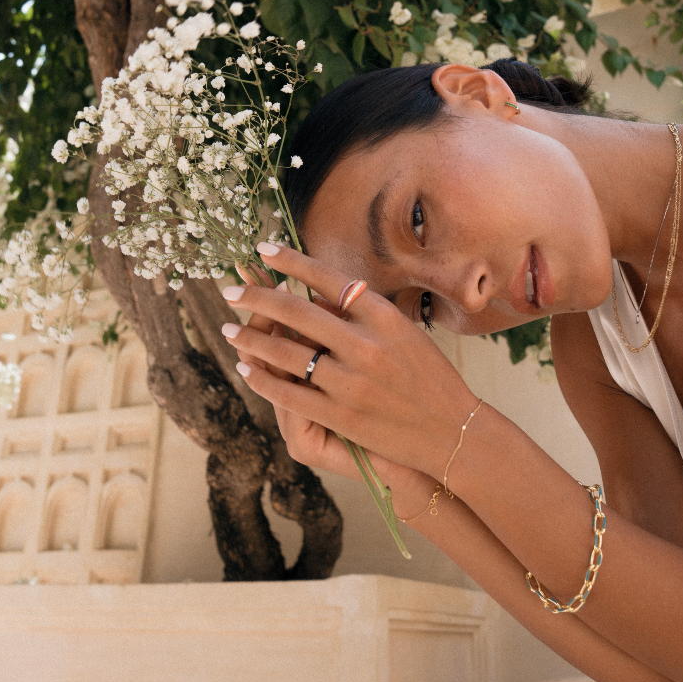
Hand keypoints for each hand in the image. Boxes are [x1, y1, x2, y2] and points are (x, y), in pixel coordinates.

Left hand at [226, 263, 440, 519]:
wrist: (453, 431)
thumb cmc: (428, 377)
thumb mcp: (403, 333)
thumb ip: (360, 314)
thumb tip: (314, 293)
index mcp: (384, 316)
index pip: (327, 278)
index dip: (290, 261)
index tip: (262, 250)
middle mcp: (367, 344)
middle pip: (297, 311)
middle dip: (256, 298)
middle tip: (230, 289)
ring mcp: (352, 382)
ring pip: (286, 353)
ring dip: (251, 338)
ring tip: (229, 329)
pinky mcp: (341, 415)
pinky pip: (289, 393)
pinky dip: (262, 379)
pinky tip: (245, 368)